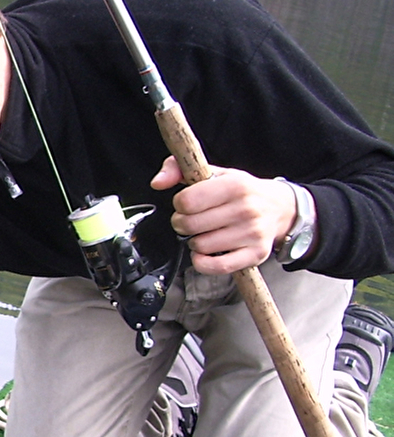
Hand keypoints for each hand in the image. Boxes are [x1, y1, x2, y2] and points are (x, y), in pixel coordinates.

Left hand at [150, 155, 297, 274]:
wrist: (279, 207)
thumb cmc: (241, 191)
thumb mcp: (214, 172)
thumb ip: (178, 169)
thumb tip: (158, 182)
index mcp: (235, 185)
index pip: (187, 201)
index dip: (179, 204)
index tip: (187, 203)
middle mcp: (246, 209)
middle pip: (189, 225)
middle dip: (182, 223)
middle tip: (191, 220)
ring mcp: (252, 233)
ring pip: (200, 246)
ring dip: (195, 242)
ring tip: (206, 232)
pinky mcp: (255, 254)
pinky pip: (217, 266)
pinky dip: (203, 262)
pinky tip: (205, 252)